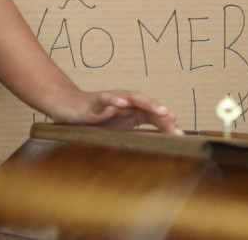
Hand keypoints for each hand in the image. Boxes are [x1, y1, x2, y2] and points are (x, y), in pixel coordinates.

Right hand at [48, 87, 182, 134]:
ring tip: (161, 110)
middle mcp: (124, 102)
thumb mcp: (115, 129)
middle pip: (147, 106)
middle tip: (176, 123)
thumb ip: (132, 134)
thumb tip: (152, 148)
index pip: (152, 116)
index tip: (180, 135)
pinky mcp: (95, 101)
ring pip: (133, 98)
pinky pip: (106, 98)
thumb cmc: (93, 118)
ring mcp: (111, 100)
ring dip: (148, 103)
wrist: (67, 107)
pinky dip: (115, 99)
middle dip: (162, 114)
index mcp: (130, 111)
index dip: (166, 123)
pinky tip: (123, 103)